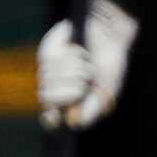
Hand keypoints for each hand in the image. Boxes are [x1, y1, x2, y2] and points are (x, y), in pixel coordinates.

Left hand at [37, 0, 138, 130]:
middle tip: (87, 79)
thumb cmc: (109, 65)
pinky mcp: (46, 53)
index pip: (50, 120)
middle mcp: (55, 90)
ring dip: (75, 70)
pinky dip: (71, 57)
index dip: (51, 120)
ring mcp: (48, 72)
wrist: (109, 35)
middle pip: (48, 99)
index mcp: (69, 105)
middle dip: (72, 89)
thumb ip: (95, 107)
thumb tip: (76, 121)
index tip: (55, 117)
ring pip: (51, 80)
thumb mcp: (107, 89)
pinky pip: (53, 61)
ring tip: (87, 63)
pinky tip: (78, 51)